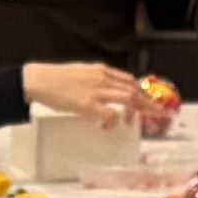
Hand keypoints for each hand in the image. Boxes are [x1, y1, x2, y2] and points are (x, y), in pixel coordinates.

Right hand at [18, 62, 147, 125]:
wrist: (39, 79)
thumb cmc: (55, 79)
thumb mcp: (81, 73)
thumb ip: (95, 81)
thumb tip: (104, 93)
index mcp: (101, 70)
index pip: (129, 79)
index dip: (141, 92)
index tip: (148, 102)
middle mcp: (103, 78)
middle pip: (134, 89)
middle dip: (148, 104)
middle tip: (157, 116)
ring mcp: (97, 90)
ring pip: (128, 98)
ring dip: (135, 112)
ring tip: (133, 123)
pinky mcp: (88, 104)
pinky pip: (110, 114)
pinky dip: (113, 122)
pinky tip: (107, 127)